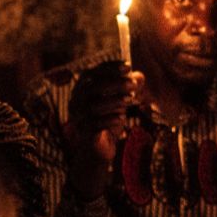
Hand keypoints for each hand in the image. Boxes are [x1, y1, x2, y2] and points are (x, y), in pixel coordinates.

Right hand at [66, 61, 140, 200]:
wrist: (97, 150)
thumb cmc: (108, 121)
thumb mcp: (121, 103)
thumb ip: (129, 89)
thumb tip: (140, 76)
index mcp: (82, 90)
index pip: (93, 73)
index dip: (110, 68)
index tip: (128, 66)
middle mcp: (76, 101)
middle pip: (92, 87)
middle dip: (115, 83)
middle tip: (134, 84)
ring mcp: (78, 117)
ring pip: (93, 105)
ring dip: (114, 101)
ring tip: (131, 100)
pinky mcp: (83, 132)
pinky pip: (95, 124)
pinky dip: (109, 120)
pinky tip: (121, 118)